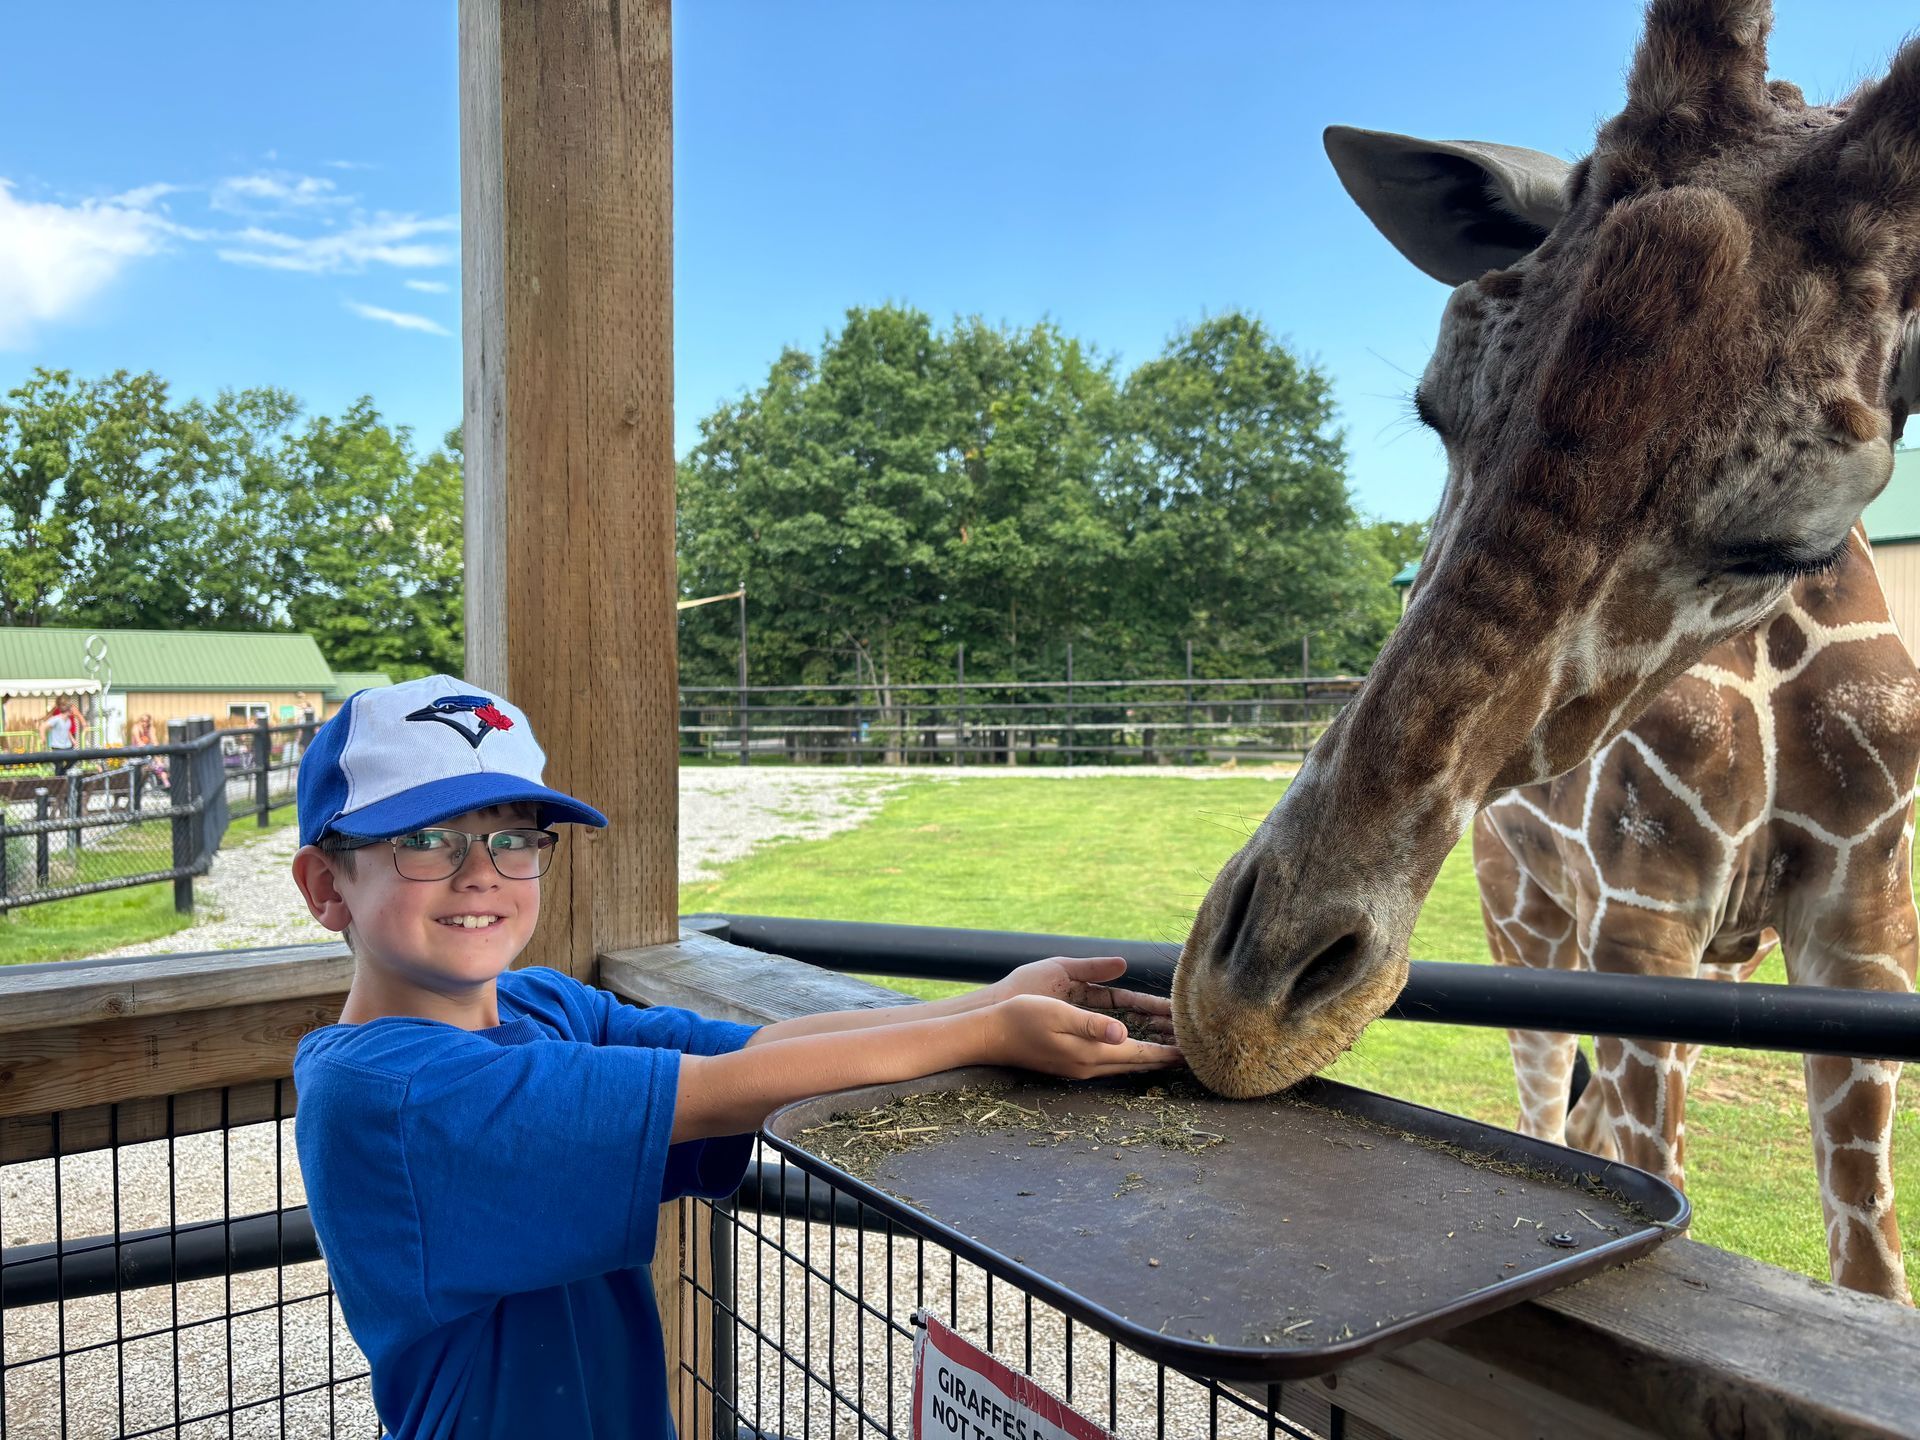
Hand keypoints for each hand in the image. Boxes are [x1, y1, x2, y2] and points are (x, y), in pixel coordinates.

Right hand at [979, 994, 1182, 1079]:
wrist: (991, 1035)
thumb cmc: (1022, 1016)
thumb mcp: (1059, 1013)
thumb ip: (1093, 1024)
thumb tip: (1124, 1034)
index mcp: (1090, 1053)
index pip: (1138, 1055)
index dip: (1166, 1053)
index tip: (1191, 1053)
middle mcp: (1088, 1066)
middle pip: (1135, 1064)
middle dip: (1162, 1057)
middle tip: (1189, 1052)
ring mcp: (1078, 1068)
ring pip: (1123, 1065)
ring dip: (1146, 1058)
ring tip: (1168, 1050)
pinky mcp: (1070, 1064)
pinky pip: (1109, 1063)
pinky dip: (1128, 1056)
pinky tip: (1131, 1049)